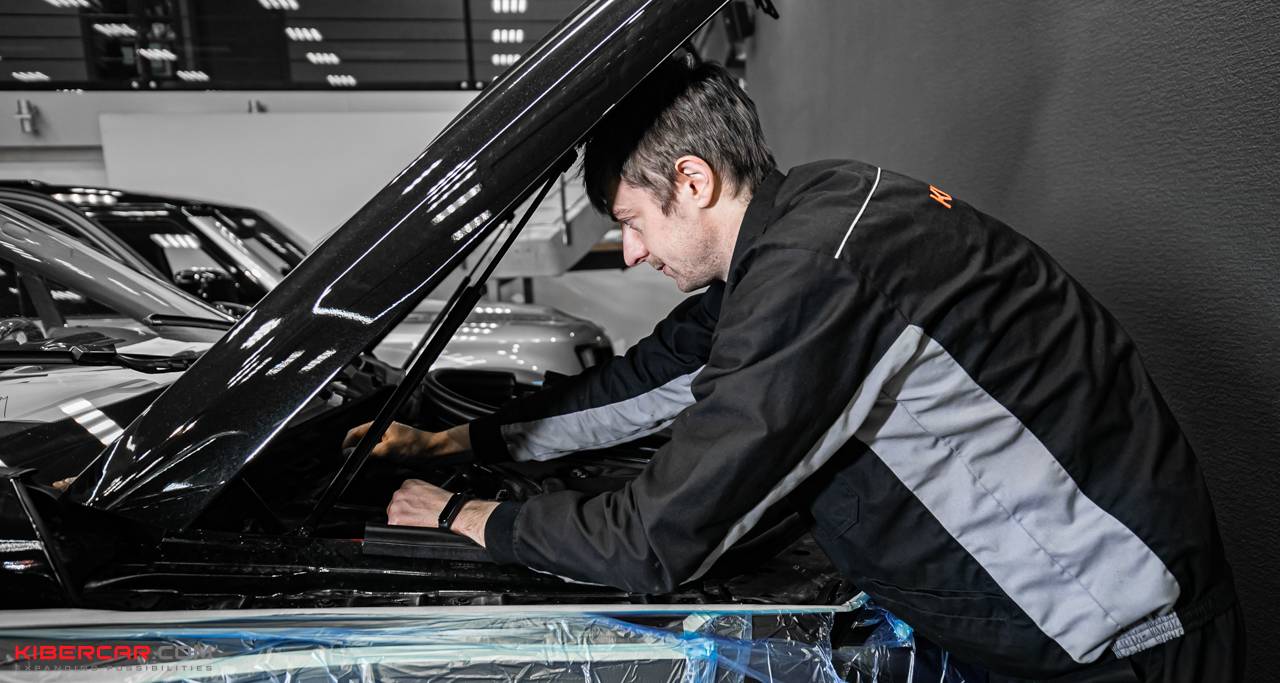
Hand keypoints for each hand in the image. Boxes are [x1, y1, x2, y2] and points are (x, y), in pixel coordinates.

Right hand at [342, 421, 469, 458]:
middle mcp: (380, 434)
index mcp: (378, 427)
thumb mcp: (389, 450)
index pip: (354, 433)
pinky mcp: (392, 454)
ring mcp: (386, 444)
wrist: (434, 452)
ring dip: (375, 465)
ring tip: (389, 465)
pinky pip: (381, 463)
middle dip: (364, 459)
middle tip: (370, 466)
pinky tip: (393, 468)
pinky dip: (384, 468)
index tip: (344, 457)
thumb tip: (350, 454)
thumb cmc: (415, 446)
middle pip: (361, 447)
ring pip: (371, 458)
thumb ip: (368, 453)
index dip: (347, 445)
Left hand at [386, 478, 497, 546]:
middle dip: (403, 511)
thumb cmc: (445, 503)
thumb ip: (416, 494)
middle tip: (416, 516)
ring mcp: (397, 505)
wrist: (451, 513)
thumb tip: (413, 502)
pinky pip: (393, 525)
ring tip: (417, 522)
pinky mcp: (396, 519)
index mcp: (409, 483)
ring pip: (393, 515)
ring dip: (402, 520)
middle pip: (395, 505)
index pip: (401, 495)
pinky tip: (413, 526)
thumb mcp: (429, 490)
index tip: (413, 508)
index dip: (407, 504)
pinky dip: (402, 528)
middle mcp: (400, 493)